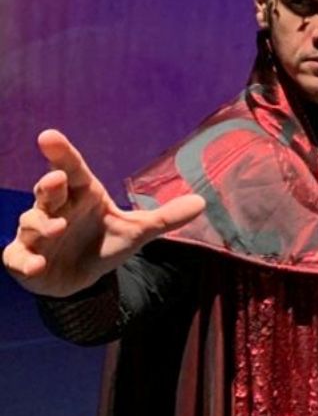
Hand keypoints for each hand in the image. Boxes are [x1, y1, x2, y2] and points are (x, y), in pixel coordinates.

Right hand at [2, 129, 205, 296]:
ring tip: (59, 227)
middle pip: (48, 190)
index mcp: (81, 195)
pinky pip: (18, 256)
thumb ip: (165, 217)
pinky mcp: (24, 259)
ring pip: (31, 221)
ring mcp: (36, 233)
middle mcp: (55, 209)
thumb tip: (202, 202)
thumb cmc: (104, 244)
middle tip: (56, 179)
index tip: (48, 136)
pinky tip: (37, 264)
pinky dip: (26, 259)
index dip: (60, 153)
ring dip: (42, 223)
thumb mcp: (137, 231)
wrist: (82, 279)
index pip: (71, 169)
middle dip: (49, 184)